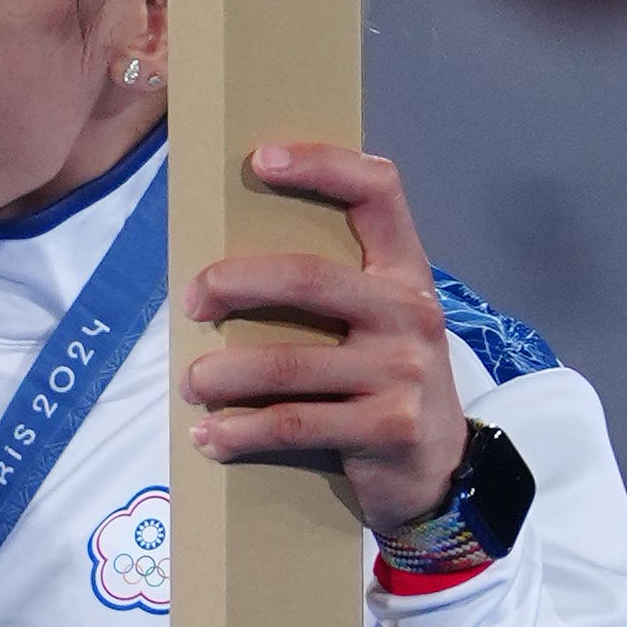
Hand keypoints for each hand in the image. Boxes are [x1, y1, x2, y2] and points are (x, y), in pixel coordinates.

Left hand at [179, 142, 470, 537]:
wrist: (437, 467)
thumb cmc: (379, 375)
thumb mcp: (370, 321)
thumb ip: (323, 287)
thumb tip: (215, 266)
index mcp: (404, 270)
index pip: (378, 192)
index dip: (322, 164)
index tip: (259, 159)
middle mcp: (411, 311)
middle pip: (306, 277)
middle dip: (232, 284)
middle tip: (190, 303)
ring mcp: (405, 371)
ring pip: (288, 362)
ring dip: (223, 374)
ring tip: (189, 384)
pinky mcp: (390, 428)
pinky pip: (294, 423)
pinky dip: (239, 431)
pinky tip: (208, 436)